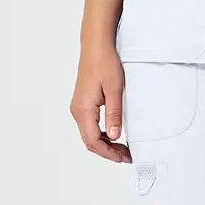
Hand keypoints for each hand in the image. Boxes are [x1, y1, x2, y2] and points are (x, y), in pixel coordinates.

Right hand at [71, 45, 131, 162]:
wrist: (96, 46)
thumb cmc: (105, 64)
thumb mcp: (115, 90)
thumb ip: (114, 115)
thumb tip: (114, 136)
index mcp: (84, 110)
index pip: (94, 141)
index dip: (109, 153)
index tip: (123, 158)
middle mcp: (77, 111)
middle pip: (90, 141)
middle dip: (108, 151)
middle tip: (126, 155)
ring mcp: (78, 107)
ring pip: (89, 134)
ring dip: (105, 143)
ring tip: (123, 147)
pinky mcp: (82, 103)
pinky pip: (89, 125)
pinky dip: (101, 134)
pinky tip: (114, 134)